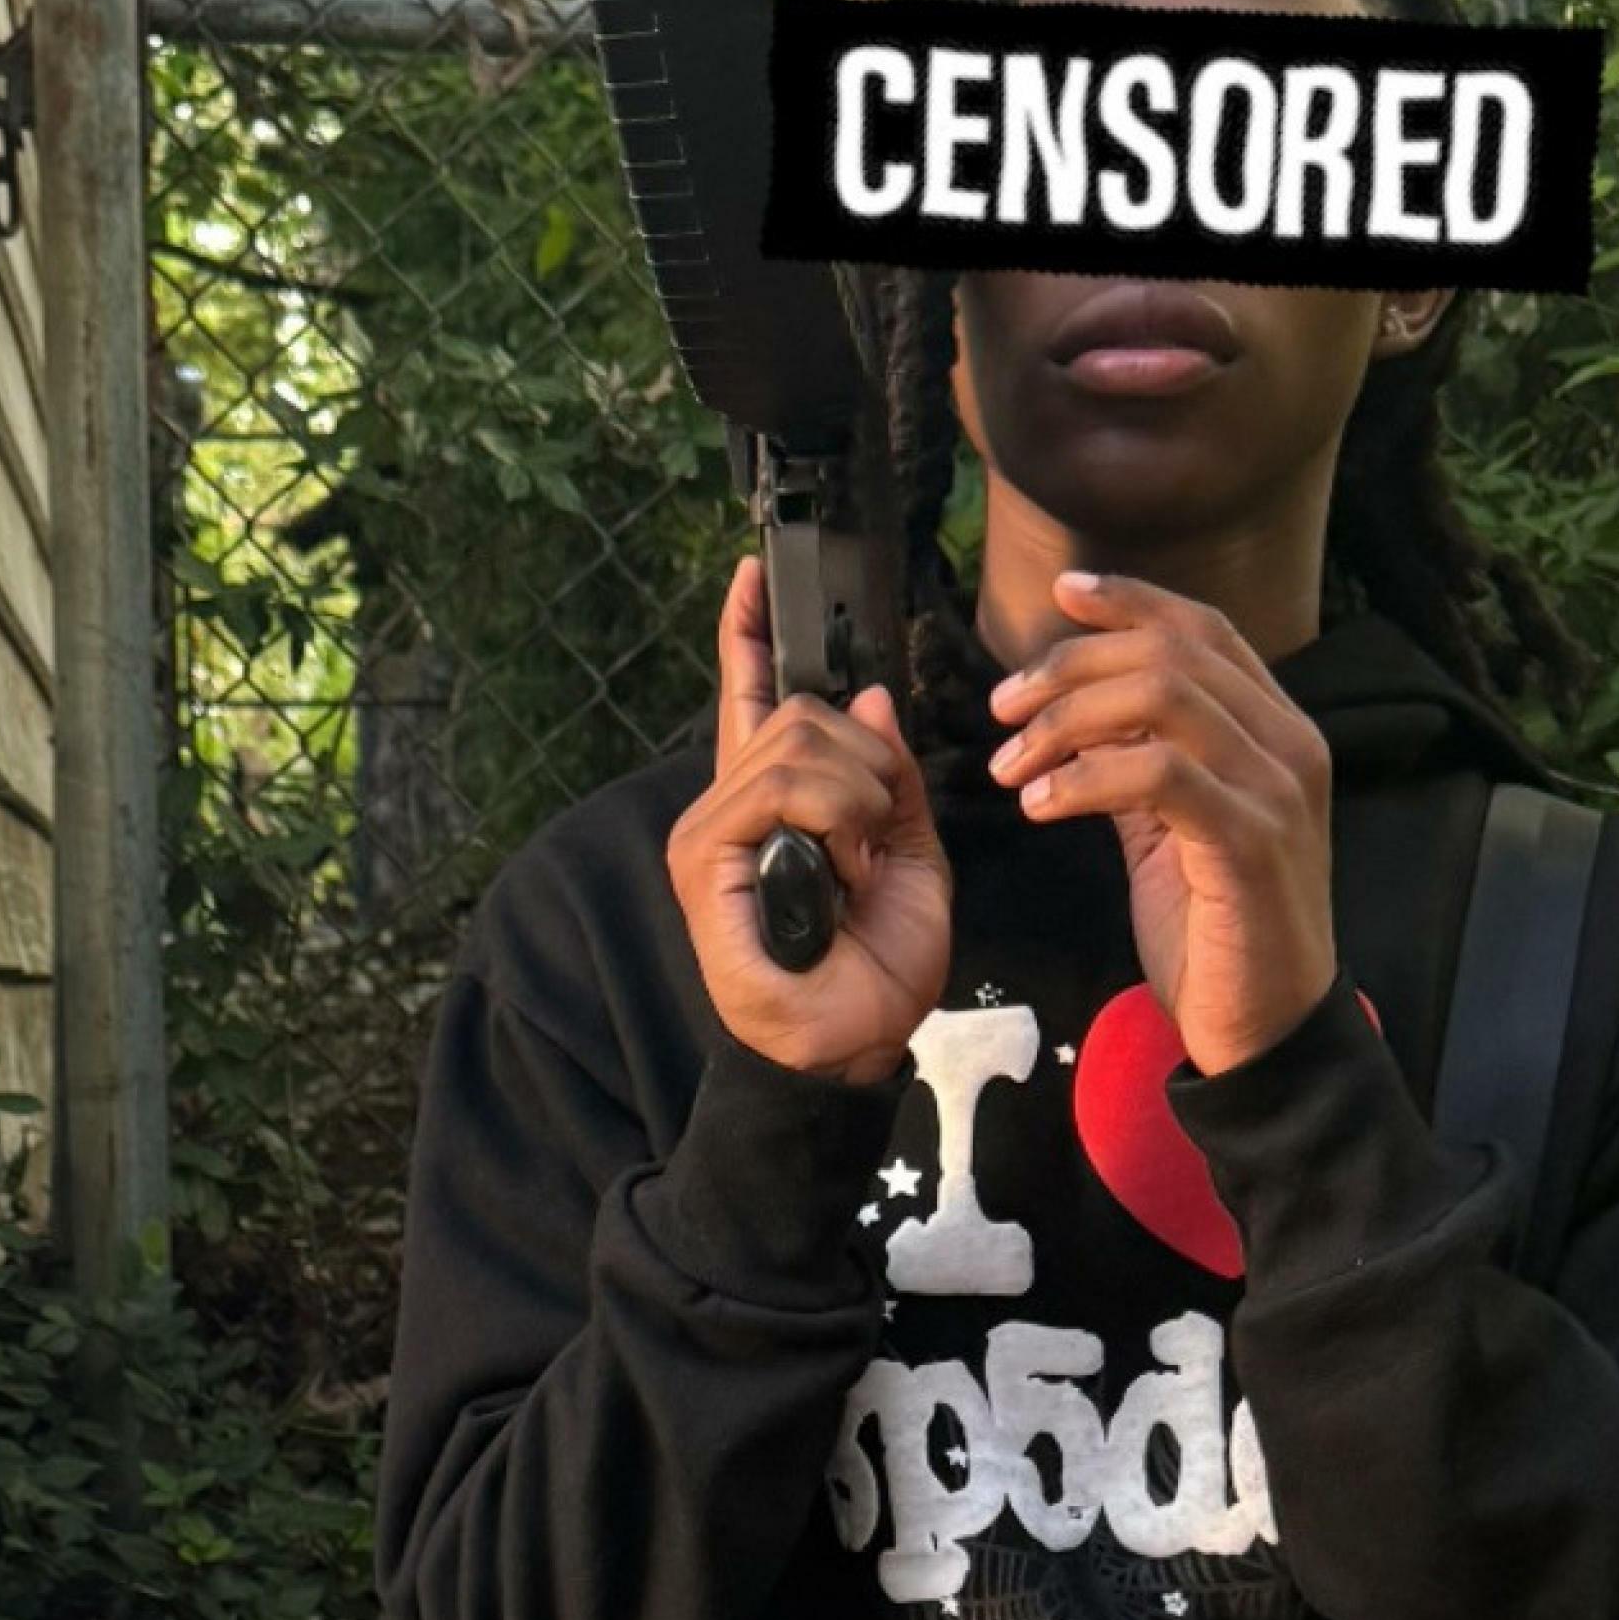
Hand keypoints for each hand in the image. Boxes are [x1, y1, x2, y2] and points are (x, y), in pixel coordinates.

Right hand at [667, 552, 953, 1083]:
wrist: (856, 1044)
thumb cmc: (877, 968)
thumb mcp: (913, 857)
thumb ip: (893, 779)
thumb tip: (872, 698)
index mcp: (775, 801)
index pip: (752, 696)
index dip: (750, 633)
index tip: (754, 575)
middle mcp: (731, 804)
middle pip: (797, 709)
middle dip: (864, 759)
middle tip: (879, 833)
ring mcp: (710, 828)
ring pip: (795, 740)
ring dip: (856, 794)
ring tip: (859, 860)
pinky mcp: (705, 855)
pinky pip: (780, 784)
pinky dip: (833, 814)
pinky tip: (842, 863)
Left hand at [984, 568, 1335, 1076]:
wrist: (1269, 1032)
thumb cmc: (1219, 935)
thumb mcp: (1174, 831)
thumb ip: (1142, 766)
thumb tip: (1081, 716)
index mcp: (1277, 732)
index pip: (1205, 630)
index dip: (1130, 601)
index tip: (1060, 596)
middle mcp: (1289, 746)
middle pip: (1171, 653)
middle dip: (1070, 667)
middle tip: (1003, 707)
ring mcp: (1276, 792)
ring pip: (1163, 698)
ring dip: (1067, 719)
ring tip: (1012, 763)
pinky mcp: (1249, 844)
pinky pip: (1159, 775)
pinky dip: (1086, 778)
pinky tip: (1041, 805)